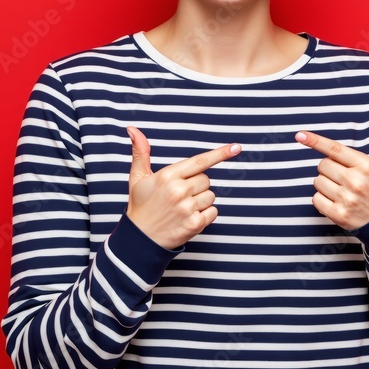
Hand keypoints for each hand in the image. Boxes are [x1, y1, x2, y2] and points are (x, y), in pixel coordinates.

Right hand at [126, 126, 240, 249]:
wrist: (140, 239)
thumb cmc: (141, 205)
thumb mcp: (138, 177)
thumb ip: (140, 152)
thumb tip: (133, 129)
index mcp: (168, 176)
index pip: (200, 161)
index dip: (220, 154)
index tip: (236, 147)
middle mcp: (179, 191)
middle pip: (206, 179)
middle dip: (196, 185)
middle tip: (179, 195)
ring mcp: (188, 208)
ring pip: (211, 195)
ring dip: (201, 200)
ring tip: (182, 207)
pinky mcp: (195, 224)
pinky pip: (213, 212)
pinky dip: (205, 215)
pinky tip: (188, 218)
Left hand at [295, 125, 368, 230]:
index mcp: (367, 166)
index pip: (334, 149)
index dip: (315, 141)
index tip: (299, 135)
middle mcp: (355, 182)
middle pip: (322, 165)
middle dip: (329, 167)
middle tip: (345, 175)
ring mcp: (345, 199)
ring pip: (318, 181)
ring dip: (325, 183)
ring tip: (342, 189)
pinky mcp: (338, 215)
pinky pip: (316, 199)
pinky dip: (322, 199)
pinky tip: (337, 201)